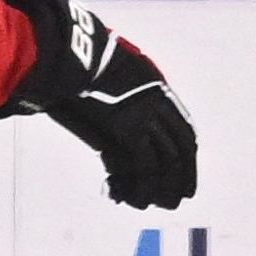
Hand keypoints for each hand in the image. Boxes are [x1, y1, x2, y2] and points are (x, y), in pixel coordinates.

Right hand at [0, 0, 197, 209]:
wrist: (70, 52)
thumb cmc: (79, 55)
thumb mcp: (108, 68)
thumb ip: (115, 87)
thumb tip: (107, 102)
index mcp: (156, 86)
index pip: (183, 127)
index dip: (185, 154)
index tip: (184, 171)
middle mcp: (157, 102)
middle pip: (181, 148)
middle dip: (181, 176)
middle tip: (179, 197)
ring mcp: (146, 117)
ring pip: (166, 162)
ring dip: (162, 187)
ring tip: (156, 204)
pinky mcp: (129, 130)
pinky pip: (142, 167)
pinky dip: (139, 186)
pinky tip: (130, 198)